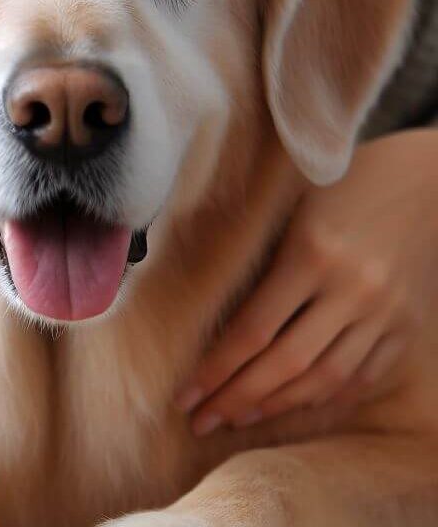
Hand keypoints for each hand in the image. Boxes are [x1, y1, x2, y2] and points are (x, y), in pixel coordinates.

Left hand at [176, 130, 437, 434]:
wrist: (423, 178)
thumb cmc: (338, 185)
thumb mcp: (288, 209)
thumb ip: (256, 260)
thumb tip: (200, 313)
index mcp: (311, 253)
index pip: (252, 330)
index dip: (215, 369)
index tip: (184, 394)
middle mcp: (352, 288)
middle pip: (285, 363)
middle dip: (236, 398)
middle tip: (200, 420)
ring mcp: (386, 311)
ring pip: (325, 378)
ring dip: (277, 406)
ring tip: (238, 417)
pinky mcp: (408, 324)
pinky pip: (363, 376)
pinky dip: (325, 397)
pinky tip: (290, 406)